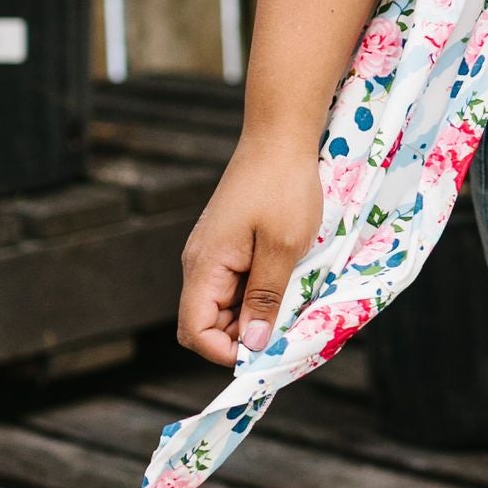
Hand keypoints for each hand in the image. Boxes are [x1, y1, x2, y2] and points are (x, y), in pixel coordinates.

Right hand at [178, 138, 322, 365]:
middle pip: (208, 323)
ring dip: (255, 313)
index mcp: (205, 266)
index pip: (195, 331)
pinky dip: (259, 293)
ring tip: (292, 303)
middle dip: (243, 336)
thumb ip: (265, 297)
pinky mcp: (228, 245)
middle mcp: (200, 263)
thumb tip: (251, 344)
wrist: (280, 137)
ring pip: (225, 305)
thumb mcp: (282, 247)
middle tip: (287, 329)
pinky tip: (288, 283)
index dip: (226, 351)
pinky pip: (236, 284)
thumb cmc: (283, 187)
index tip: (266, 349)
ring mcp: (213, 254)